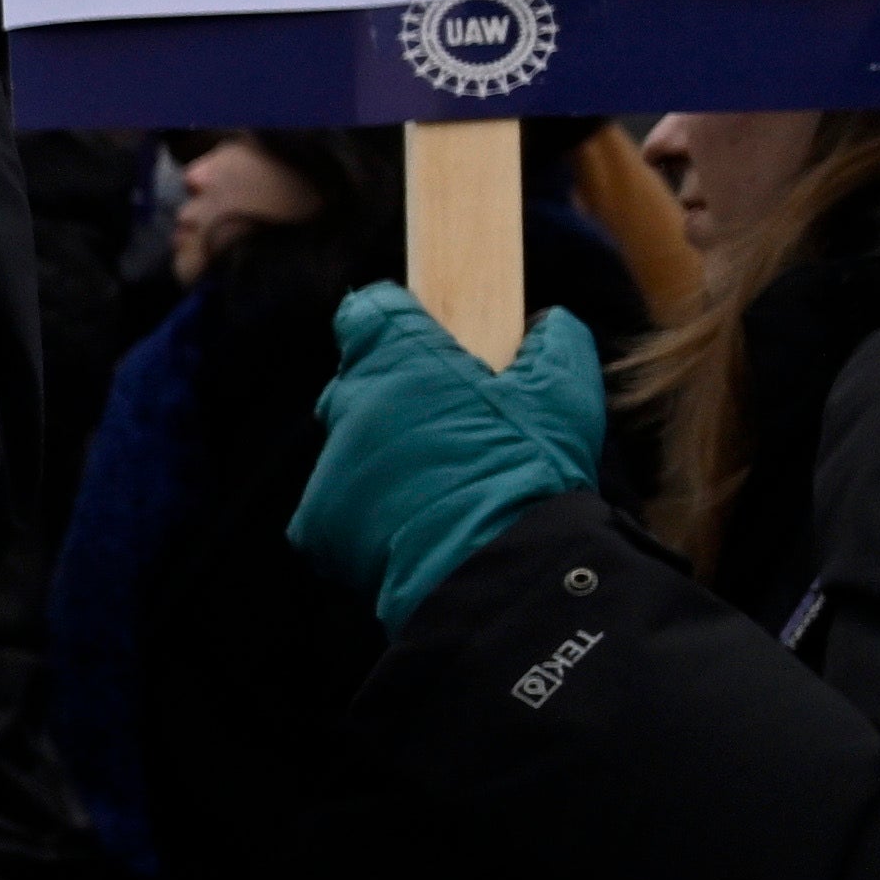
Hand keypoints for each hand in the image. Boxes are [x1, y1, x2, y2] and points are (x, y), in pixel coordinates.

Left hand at [284, 277, 607, 626]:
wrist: (498, 566)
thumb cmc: (530, 470)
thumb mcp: (564, 392)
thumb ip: (554, 342)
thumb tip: (547, 322)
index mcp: (402, 360)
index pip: (369, 313)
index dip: (394, 323)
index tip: (420, 338)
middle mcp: (352, 406)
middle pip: (357, 385)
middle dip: (392, 396)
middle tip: (444, 424)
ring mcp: (330, 466)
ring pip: (349, 450)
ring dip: (382, 460)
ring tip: (438, 487)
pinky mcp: (316, 525)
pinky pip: (336, 510)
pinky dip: (366, 516)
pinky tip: (414, 527)